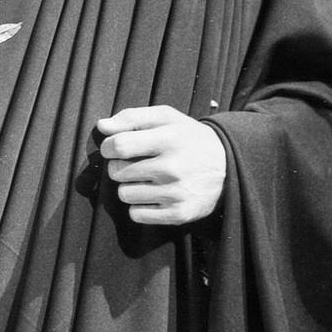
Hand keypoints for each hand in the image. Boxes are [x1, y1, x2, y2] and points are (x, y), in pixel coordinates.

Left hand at [95, 105, 225, 225]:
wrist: (229, 166)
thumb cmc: (188, 138)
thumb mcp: (167, 117)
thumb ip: (132, 117)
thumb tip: (102, 126)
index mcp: (170, 139)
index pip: (119, 146)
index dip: (108, 147)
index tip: (114, 148)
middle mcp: (173, 168)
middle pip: (117, 172)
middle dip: (119, 166)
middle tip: (135, 163)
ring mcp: (176, 193)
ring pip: (124, 194)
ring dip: (129, 187)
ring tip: (147, 179)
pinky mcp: (178, 214)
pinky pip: (136, 214)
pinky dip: (139, 206)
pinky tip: (154, 196)